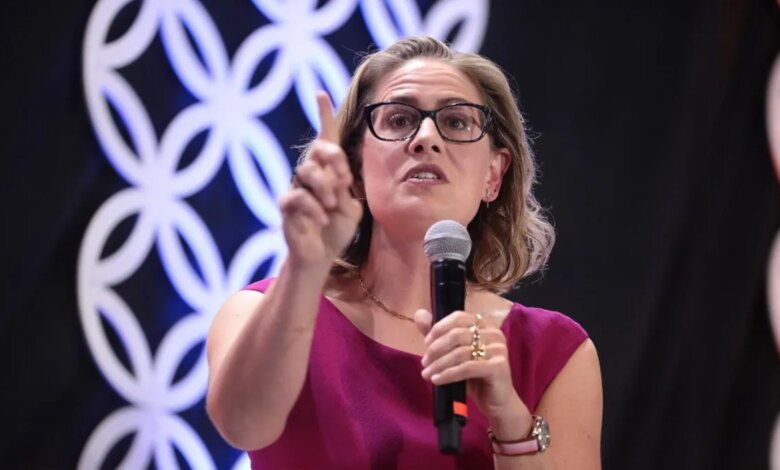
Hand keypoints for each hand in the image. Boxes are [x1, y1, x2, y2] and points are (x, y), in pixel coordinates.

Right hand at [279, 92, 362, 268]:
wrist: (321, 256)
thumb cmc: (336, 229)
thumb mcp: (351, 207)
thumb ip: (346, 188)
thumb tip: (336, 175)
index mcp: (328, 171)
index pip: (325, 138)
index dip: (323, 116)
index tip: (321, 94)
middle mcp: (310, 174)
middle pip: (319, 149)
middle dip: (335, 163)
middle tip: (344, 185)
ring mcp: (296, 187)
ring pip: (307, 171)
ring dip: (325, 188)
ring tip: (331, 207)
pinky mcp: (286, 205)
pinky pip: (298, 195)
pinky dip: (314, 208)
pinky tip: (320, 219)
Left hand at [415, 309, 530, 423]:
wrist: (496, 402)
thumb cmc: (475, 377)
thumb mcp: (454, 355)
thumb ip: (439, 335)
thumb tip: (419, 315)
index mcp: (484, 326)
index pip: (458, 317)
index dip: (439, 328)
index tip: (426, 343)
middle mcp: (494, 333)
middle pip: (457, 334)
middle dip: (436, 349)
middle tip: (424, 362)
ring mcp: (498, 349)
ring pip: (460, 352)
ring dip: (439, 364)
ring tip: (426, 374)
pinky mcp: (498, 366)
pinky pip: (467, 368)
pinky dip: (448, 374)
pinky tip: (436, 380)